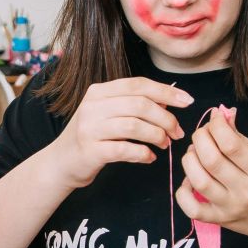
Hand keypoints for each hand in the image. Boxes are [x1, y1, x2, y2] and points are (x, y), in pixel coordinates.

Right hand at [44, 78, 192, 188]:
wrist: (60, 163)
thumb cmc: (91, 138)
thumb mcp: (107, 114)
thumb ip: (132, 105)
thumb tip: (169, 101)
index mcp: (98, 92)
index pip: (138, 84)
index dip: (166, 92)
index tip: (188, 101)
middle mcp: (92, 106)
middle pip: (140, 104)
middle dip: (166, 118)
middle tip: (178, 132)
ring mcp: (89, 128)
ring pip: (134, 126)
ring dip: (157, 136)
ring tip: (164, 144)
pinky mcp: (90, 150)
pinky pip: (125, 150)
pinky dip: (143, 154)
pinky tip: (149, 157)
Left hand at [176, 110, 247, 245]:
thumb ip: (240, 139)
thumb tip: (221, 116)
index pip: (231, 144)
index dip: (217, 125)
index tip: (215, 118)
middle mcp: (246, 190)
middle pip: (211, 160)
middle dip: (200, 138)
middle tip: (203, 134)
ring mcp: (230, 207)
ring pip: (199, 181)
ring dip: (190, 160)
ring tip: (194, 153)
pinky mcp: (219, 220)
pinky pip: (192, 208)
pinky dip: (183, 192)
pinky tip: (188, 180)